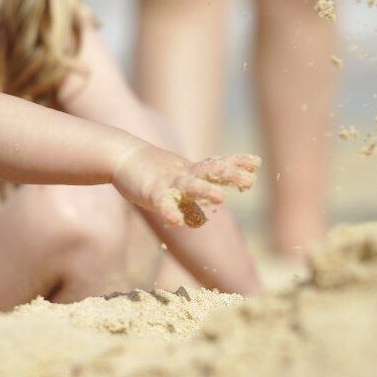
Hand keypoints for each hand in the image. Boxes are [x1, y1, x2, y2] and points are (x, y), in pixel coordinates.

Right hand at [113, 146, 259, 226]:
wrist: (120, 155)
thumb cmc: (150, 169)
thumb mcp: (177, 175)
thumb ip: (194, 185)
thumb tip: (206, 208)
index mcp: (191, 170)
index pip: (218, 164)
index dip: (237, 163)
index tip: (256, 163)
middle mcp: (184, 173)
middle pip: (209, 171)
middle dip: (229, 175)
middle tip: (248, 181)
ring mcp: (167, 181)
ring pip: (189, 185)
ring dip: (205, 190)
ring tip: (222, 197)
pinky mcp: (149, 191)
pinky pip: (161, 202)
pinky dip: (169, 210)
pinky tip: (176, 221)